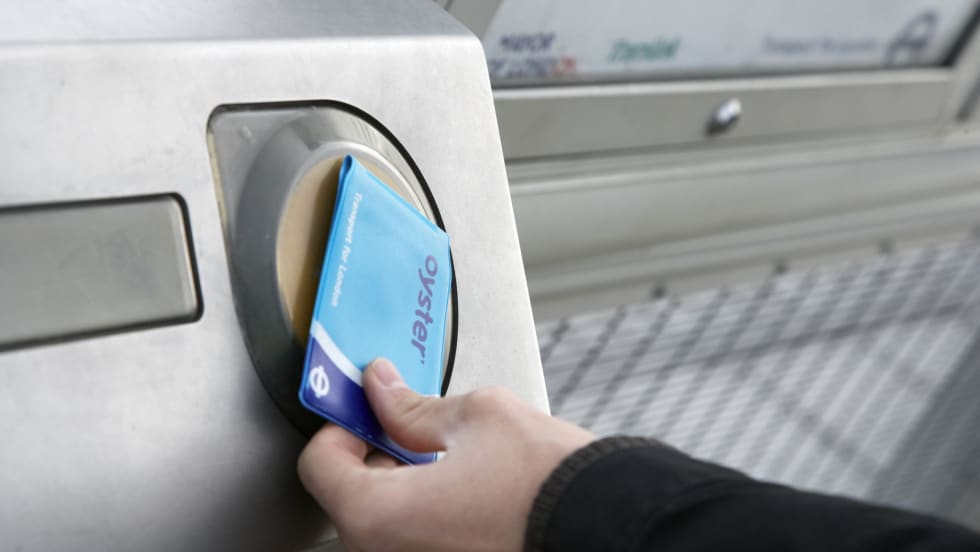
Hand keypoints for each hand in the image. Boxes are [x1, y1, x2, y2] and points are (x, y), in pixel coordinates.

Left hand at [297, 358, 593, 551]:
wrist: (608, 527)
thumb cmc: (550, 483)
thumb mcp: (476, 417)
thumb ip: (413, 406)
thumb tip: (383, 388)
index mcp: (380, 516)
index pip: (320, 464)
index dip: (343, 425)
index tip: (368, 411)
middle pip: (350, 497)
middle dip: (375, 456)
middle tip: (410, 428)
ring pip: (385, 523)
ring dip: (401, 486)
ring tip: (449, 460)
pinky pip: (416, 541)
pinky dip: (427, 514)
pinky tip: (465, 491)